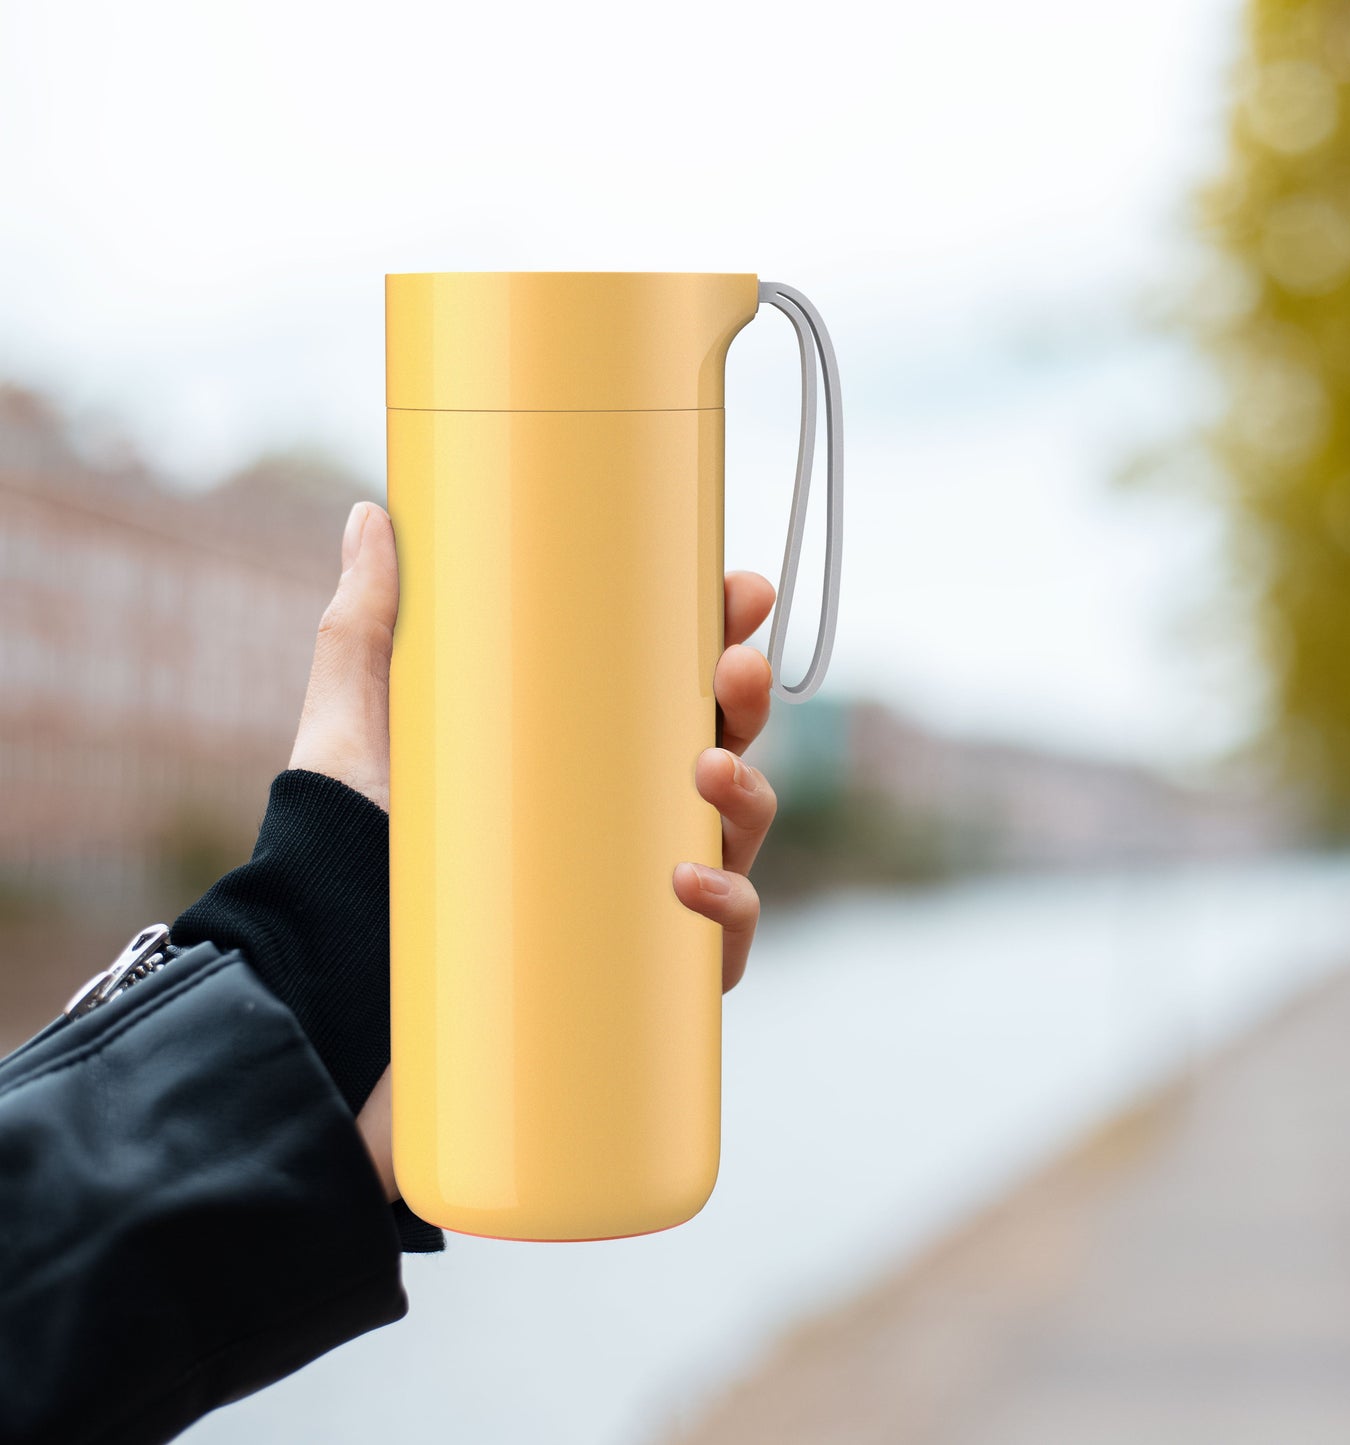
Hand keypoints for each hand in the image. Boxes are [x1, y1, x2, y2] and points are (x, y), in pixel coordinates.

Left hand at [290, 501, 780, 1201]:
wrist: (321, 995)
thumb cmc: (339, 859)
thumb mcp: (352, 730)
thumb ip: (366, 623)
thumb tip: (375, 513)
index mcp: (570, 761)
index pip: (665, 690)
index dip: (715, 636)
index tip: (738, 589)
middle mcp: (612, 827)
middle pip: (716, 752)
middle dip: (745, 700)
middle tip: (732, 665)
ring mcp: (629, 902)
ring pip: (735, 839)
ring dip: (750, 794)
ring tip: (708, 767)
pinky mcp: (633, 981)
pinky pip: (718, 949)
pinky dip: (726, 913)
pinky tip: (687, 882)